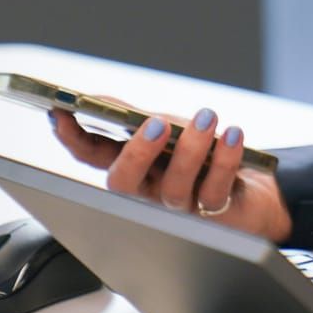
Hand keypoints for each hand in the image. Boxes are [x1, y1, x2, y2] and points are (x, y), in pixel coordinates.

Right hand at [49, 106, 291, 243]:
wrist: (251, 191)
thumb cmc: (202, 159)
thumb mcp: (168, 131)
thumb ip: (134, 118)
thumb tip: (96, 99)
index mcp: (132, 167)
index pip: (91, 156)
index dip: (73, 138)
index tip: (61, 112)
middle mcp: (148, 191)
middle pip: (124, 183)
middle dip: (136, 153)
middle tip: (156, 123)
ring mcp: (179, 207)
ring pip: (174, 186)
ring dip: (191, 147)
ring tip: (206, 117)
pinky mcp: (214, 214)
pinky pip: (214, 189)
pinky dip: (224, 159)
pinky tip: (231, 135)